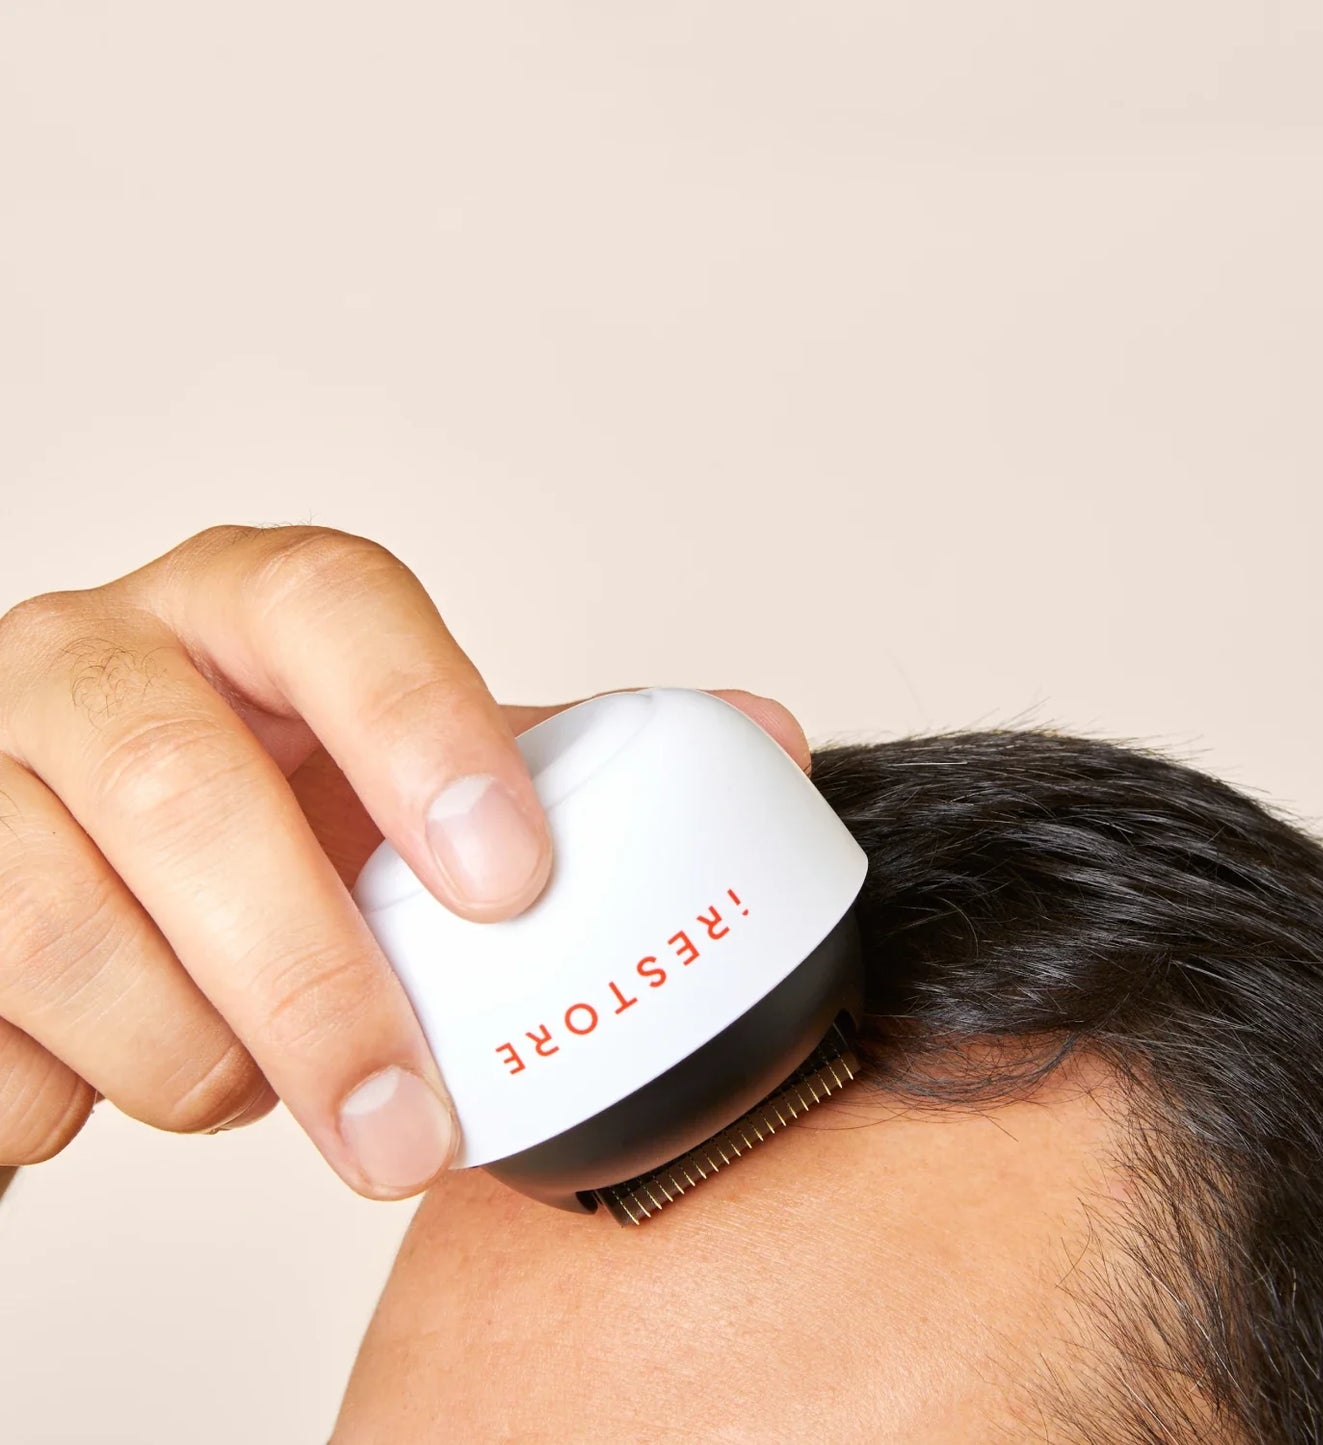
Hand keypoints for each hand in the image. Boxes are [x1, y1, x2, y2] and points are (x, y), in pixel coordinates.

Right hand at [0, 525, 809, 1198]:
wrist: (87, 842)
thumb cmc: (277, 795)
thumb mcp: (406, 758)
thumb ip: (555, 750)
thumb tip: (765, 739)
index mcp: (247, 603)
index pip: (332, 604)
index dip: (423, 729)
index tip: (512, 883)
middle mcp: (96, 655)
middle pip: (179, 788)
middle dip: (307, 981)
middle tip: (404, 1130)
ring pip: (48, 922)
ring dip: (185, 1057)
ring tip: (253, 1090)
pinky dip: (58, 1096)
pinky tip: (105, 1087)